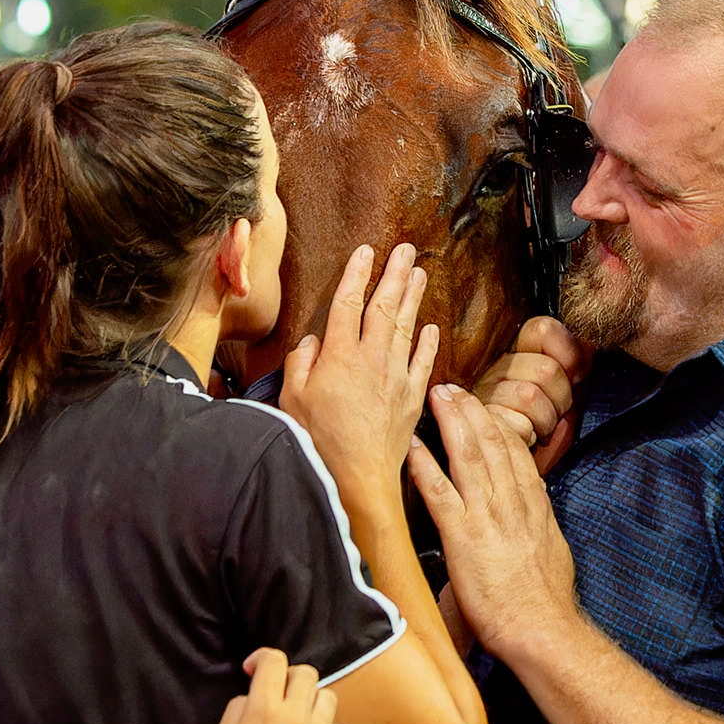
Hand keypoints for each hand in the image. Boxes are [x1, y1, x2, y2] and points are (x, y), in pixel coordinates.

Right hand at [210, 649, 348, 723]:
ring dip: (312, 700)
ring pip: (328, 696)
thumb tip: (251, 696)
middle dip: (290, 676)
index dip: (262, 657)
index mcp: (262, 710)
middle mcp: (293, 718)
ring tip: (300, 716)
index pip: (273, 660)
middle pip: (306, 673)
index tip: (255, 669)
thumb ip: (236, 709)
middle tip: (280, 691)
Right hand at [280, 243, 439, 516]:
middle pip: (384, 306)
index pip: (348, 303)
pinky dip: (427, 342)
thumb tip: (312, 341)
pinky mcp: (412, 397)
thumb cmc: (319, 439)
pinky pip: (423, 362)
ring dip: (413, 297)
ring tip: (419, 272)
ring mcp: (396, 377)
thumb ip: (301, 362)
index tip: (364, 252)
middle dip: (394, 273)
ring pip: (407, 327)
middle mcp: (371, 358)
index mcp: (339, 355)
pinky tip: (430, 327)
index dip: (356, 274)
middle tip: (404, 249)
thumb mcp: (292, 398)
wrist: (357, 475)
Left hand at [409, 384, 579, 661]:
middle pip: (491, 443)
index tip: (481, 406)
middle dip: (471, 411)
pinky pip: (440, 492)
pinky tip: (412, 446)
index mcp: (534, 505)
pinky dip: (425, 465)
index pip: (515, 452)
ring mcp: (487, 517)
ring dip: (450, 422)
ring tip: (435, 397)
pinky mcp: (463, 537)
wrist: (542, 628)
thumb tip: (533, 516)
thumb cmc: (546, 602)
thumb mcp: (552, 551)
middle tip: (452, 388)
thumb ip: (538, 527)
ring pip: (468, 456)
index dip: (496, 425)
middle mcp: (512, 503)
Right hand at [472, 316, 590, 472]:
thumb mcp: (564, 392)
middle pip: (545, 368)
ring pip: (530, 394)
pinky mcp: (479, 422)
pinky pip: (518, 423)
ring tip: (541, 428)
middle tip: (555, 412)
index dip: (569, 352)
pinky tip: (526, 439)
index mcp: (516, 353)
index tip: (575, 375)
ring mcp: (482, 395)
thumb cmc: (543, 429)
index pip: (544, 328)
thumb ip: (575, 365)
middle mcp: (495, 369)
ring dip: (547, 420)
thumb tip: (589, 347)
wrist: (518, 470)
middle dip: (562, 398)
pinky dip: (531, 436)